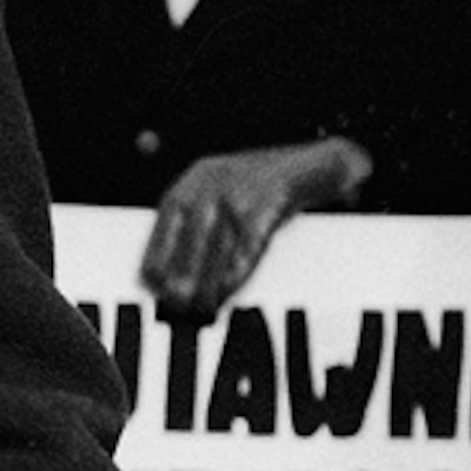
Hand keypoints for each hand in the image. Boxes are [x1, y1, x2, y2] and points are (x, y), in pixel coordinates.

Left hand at [139, 136, 370, 317]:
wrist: (314, 163)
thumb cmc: (264, 186)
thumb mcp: (221, 193)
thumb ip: (196, 226)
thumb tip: (170, 273)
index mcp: (191, 183)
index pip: (162, 230)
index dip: (156, 263)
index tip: (155, 290)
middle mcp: (209, 185)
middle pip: (187, 244)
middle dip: (181, 279)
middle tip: (177, 307)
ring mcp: (240, 192)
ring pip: (216, 249)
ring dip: (208, 283)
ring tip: (202, 308)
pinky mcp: (267, 203)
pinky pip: (247, 246)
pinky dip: (236, 271)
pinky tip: (228, 290)